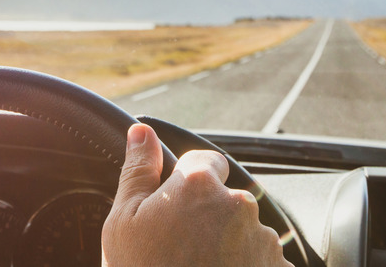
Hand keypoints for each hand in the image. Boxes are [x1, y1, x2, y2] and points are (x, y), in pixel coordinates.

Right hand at [102, 124, 291, 266]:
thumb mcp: (123, 222)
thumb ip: (137, 170)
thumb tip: (141, 132)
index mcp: (199, 185)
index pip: (206, 160)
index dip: (188, 182)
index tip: (175, 207)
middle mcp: (239, 205)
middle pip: (226, 196)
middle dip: (208, 215)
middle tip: (180, 248)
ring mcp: (263, 241)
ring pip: (244, 229)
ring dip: (228, 243)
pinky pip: (261, 259)